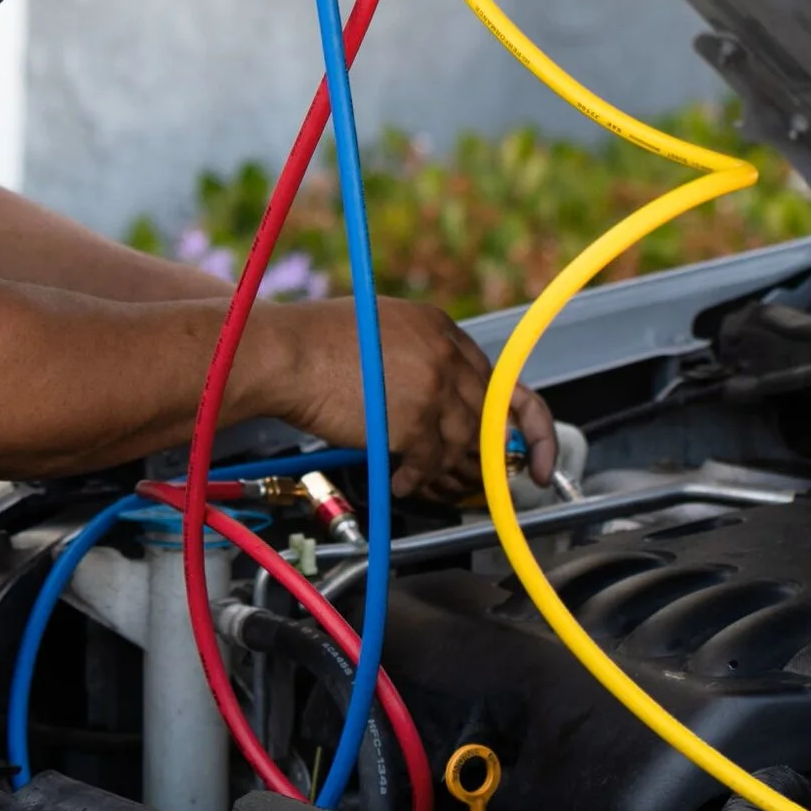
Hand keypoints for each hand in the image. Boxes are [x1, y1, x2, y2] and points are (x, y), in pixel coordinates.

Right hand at [265, 298, 557, 500]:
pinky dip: (418, 480)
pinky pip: (431, 463)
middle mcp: (445, 353)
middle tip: (486, 483)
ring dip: (445, 472)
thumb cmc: (318, 345)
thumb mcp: (385, 331)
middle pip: (488, 415)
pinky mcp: (414, 420)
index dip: (515, 421)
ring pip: (462, 445)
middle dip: (490, 456)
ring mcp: (433, 387)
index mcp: (440, 327)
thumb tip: (444, 404)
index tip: (524, 448)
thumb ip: (422, 359)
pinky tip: (402, 483)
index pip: (498, 379)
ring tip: (426, 483)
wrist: (286, 354)